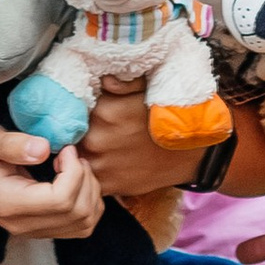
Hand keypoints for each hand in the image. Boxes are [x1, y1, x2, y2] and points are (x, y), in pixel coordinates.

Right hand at [0, 119, 105, 238]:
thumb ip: (11, 145)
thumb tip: (44, 149)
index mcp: (9, 203)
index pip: (62, 200)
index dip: (74, 172)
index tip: (64, 148)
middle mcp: (22, 225)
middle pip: (78, 214)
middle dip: (85, 179)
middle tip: (70, 154)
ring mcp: (32, 230)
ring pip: (85, 223)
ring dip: (90, 191)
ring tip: (73, 166)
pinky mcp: (40, 228)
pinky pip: (80, 225)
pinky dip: (87, 201)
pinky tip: (72, 180)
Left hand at [83, 79, 206, 201]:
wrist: (191, 155)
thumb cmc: (169, 118)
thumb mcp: (150, 88)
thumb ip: (123, 82)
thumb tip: (103, 80)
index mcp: (103, 111)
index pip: (74, 105)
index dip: (80, 107)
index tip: (88, 108)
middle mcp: (96, 139)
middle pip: (73, 131)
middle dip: (79, 128)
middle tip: (95, 127)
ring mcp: (100, 164)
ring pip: (76, 154)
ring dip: (82, 150)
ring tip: (102, 145)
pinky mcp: (106, 184)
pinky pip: (86, 177)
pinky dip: (91, 171)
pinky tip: (106, 162)